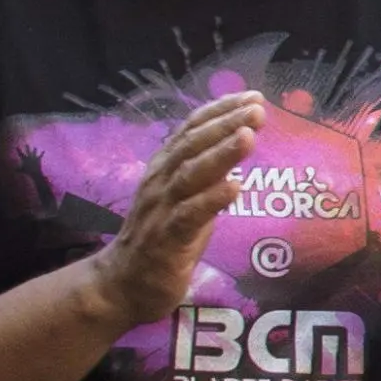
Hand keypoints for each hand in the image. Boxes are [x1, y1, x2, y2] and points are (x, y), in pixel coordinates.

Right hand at [91, 92, 264, 333]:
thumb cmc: (163, 238)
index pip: (191, 130)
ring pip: (191, 174)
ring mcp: (161, 209)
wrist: (123, 284)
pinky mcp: (166, 239)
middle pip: (193, 145)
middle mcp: (160, 181)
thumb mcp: (189, 198)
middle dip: (225, 124)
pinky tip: (235, 188)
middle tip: (257, 108)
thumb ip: (209, 172)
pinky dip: (212, 199)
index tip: (252, 96)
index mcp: (165, 168)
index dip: (220, 110)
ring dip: (221, 154)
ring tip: (248, 135)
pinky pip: (189, 216)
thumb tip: (241, 142)